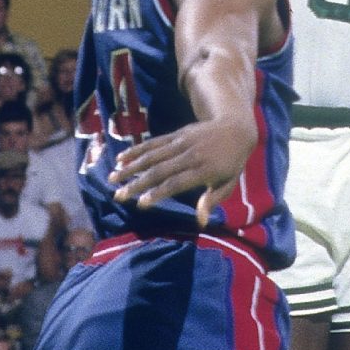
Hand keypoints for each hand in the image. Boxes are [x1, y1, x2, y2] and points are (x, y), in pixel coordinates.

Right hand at [111, 115, 259, 212]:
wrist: (236, 128)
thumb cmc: (231, 163)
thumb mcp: (228, 184)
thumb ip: (212, 200)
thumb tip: (201, 221)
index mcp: (204, 170)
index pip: (176, 183)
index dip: (158, 193)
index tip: (141, 203)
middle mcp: (190, 156)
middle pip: (160, 171)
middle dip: (137, 183)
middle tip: (119, 196)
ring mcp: (182, 142)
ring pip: (152, 155)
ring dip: (131, 167)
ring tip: (113, 178)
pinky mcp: (176, 134)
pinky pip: (154, 142)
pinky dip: (136, 150)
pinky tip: (121, 158)